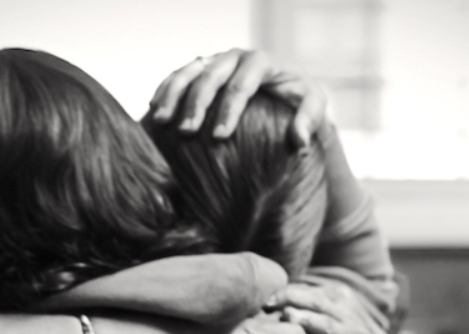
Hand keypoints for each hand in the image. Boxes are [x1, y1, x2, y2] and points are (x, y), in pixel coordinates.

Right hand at [149, 48, 326, 143]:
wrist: (281, 89)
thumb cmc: (296, 100)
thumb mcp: (312, 106)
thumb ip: (309, 121)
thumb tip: (300, 141)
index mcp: (261, 61)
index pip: (242, 84)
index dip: (229, 110)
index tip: (219, 137)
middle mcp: (234, 57)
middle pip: (211, 76)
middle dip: (197, 104)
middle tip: (187, 132)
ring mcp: (214, 61)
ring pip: (189, 72)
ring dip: (173, 95)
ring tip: (162, 121)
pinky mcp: (200, 69)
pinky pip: (178, 76)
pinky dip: (165, 91)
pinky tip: (156, 112)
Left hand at [269, 282, 410, 333]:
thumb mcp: (336, 315)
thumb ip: (311, 305)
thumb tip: (274, 297)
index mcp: (340, 299)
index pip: (309, 292)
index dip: (285, 294)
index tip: (264, 300)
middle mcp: (347, 315)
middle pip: (317, 303)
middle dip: (292, 301)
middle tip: (269, 304)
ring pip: (328, 326)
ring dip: (308, 321)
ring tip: (289, 318)